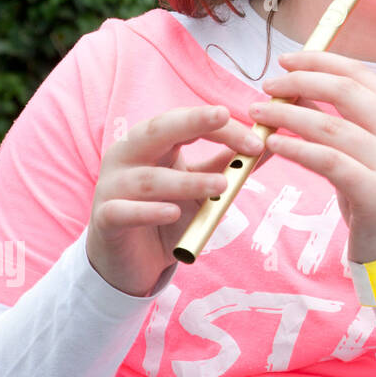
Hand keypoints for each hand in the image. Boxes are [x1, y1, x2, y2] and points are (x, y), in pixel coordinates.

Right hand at [88, 106, 264, 296]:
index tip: (256, 139)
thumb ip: (228, 164)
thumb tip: (271, 144)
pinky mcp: (105, 220)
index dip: (219, 126)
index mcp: (150, 143)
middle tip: (224, 116)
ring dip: (187, 181)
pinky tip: (173, 213)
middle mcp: (127, 157)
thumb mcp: (201, 186)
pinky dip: (148, 211)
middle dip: (191, 121)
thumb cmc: (166, 213)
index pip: (184, 122)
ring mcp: (112, 187)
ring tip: (221, 186)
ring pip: (149, 179)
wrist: (129, 260)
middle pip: (156, 131)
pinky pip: (124, 212)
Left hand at [248, 51, 375, 263]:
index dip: (322, 62)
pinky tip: (274, 144)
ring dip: (288, 115)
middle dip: (301, 82)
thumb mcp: (367, 157)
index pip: (362, 75)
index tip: (288, 60)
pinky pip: (328, 161)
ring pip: (332, 126)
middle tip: (268, 85)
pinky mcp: (375, 193)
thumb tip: (297, 93)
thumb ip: (342, 124)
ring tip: (258, 113)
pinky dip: (297, 148)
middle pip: (347, 92)